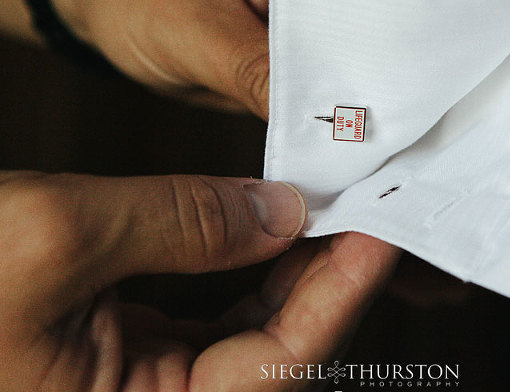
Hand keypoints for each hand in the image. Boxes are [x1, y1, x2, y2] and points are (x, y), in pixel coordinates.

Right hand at [0, 171, 399, 390]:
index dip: (340, 296)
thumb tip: (279, 209)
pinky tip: (265, 228)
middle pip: (278, 352)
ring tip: (324, 211)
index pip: (283, 365)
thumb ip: (182, 223)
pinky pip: (211, 318)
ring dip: (290, 271)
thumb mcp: (55, 239)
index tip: (380, 235)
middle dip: (325, 280)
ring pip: (250, 333)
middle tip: (362, 211)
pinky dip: (244, 270)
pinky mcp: (127, 353)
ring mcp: (140, 386)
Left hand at [44, 0, 423, 117]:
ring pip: (372, 35)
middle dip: (386, 67)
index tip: (398, 95)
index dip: (396, 33)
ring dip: (366, 83)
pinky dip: (342, 90)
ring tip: (361, 129)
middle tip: (382, 125)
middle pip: (388, 2)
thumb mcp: (190, 30)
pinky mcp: (308, 14)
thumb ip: (260, 73)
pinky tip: (339, 120)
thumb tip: (324, 121)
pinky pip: (343, 55)